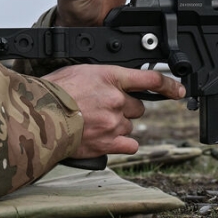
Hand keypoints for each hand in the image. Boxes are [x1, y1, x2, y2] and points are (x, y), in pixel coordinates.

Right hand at [44, 65, 185, 158]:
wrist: (39, 115)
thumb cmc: (53, 91)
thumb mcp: (80, 72)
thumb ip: (102, 78)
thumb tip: (109, 84)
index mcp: (110, 77)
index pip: (150, 78)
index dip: (168, 85)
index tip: (178, 90)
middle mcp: (116, 99)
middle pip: (138, 107)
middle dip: (125, 108)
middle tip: (104, 109)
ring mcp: (114, 123)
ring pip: (130, 127)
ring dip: (118, 126)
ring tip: (95, 123)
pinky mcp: (108, 143)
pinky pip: (129, 145)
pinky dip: (120, 144)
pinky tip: (106, 139)